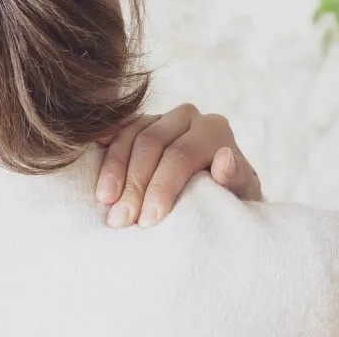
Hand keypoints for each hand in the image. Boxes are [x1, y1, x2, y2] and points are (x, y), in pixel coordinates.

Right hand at [95, 103, 262, 227]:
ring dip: (113, 170)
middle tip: (120, 220)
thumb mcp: (241, 196)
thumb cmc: (229, 199)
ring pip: (129, 135)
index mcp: (214, 130)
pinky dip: (104, 150)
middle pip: (151, 143)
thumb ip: (237, 179)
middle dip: (134, 184)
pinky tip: (97, 173)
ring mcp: (160, 117)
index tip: (148, 221)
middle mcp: (187, 117)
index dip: (161, 187)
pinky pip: (116, 131)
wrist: (218, 193)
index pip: (180, 155)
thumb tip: (224, 159)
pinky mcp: (138, 124)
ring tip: (105, 203)